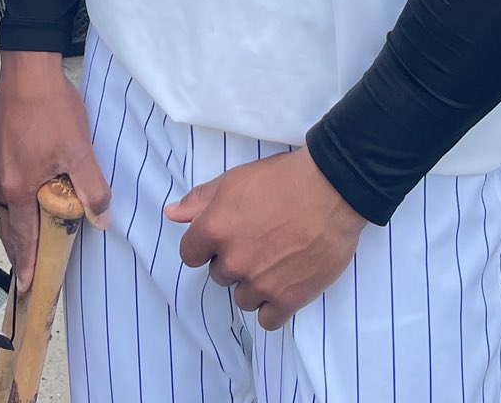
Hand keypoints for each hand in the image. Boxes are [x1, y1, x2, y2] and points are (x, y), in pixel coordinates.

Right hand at [0, 50, 110, 292]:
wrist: (27, 69)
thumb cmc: (53, 109)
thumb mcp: (80, 150)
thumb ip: (92, 189)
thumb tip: (102, 220)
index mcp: (18, 188)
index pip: (23, 237)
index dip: (27, 264)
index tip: (26, 287)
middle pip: (6, 227)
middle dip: (17, 252)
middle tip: (25, 272)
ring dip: (11, 227)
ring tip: (22, 239)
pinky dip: (6, 203)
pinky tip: (16, 196)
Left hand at [166, 149, 365, 329]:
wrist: (330, 191)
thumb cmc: (281, 179)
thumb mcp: (234, 180)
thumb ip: (199, 200)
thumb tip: (171, 214)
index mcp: (214, 229)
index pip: (190, 254)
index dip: (206, 246)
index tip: (226, 237)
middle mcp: (232, 261)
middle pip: (219, 276)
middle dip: (234, 261)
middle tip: (259, 241)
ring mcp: (259, 284)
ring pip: (243, 298)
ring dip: (254, 284)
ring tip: (276, 260)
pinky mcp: (287, 300)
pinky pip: (267, 320)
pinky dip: (273, 307)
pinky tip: (283, 285)